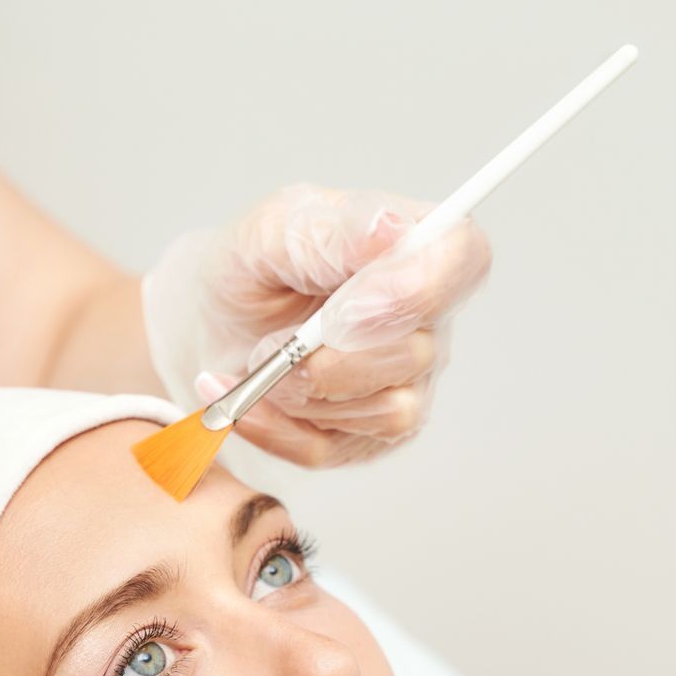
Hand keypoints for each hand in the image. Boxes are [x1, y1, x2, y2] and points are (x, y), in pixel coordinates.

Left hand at [141, 183, 492, 467]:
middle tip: (272, 339)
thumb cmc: (251, 267)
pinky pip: (333, 447)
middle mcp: (425, 320)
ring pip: (385, 410)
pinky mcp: (368, 436)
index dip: (417, 288)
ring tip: (257, 360)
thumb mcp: (270, 230)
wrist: (210, 324)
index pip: (465, 258)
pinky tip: (245, 396)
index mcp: (415, 248)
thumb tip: (391, 227)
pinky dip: (275, 426)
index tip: (345, 308)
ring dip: (302, 391)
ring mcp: (405, 383)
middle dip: (332, 354)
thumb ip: (329, 231)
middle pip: (418, 351)